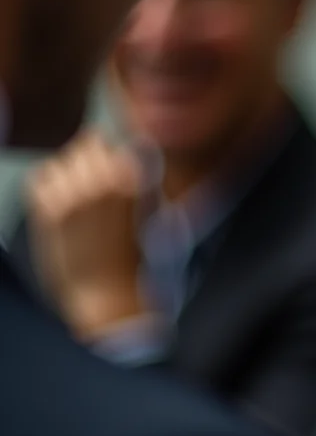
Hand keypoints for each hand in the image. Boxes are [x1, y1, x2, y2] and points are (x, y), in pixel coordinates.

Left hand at [26, 132, 150, 336]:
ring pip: (62, 158)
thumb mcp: (155, 212)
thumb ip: (144, 176)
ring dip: (69, 171)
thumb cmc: (135, 258)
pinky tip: (60, 204)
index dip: (112, 156)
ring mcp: (74, 194)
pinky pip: (40, 176)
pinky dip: (48, 185)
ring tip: (76, 195)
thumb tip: (137, 147)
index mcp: (136, 180)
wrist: (108, 293)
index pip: (114, 142)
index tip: (112, 171)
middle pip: (86, 143)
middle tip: (93, 184)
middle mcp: (105, 181)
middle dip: (90, 160)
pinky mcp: (49, 210)